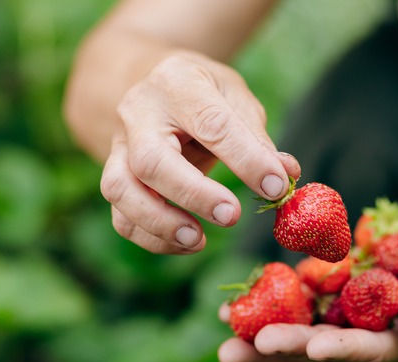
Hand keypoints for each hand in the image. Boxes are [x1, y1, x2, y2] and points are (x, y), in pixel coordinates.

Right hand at [99, 52, 298, 253]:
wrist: (153, 86)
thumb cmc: (203, 92)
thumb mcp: (234, 96)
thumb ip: (256, 137)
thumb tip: (285, 174)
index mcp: (177, 82)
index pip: (211, 123)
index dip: (246, 159)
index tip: (275, 187)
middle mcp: (138, 113)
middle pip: (151, 160)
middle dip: (194, 194)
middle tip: (231, 216)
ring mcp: (118, 146)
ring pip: (121, 190)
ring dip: (160, 222)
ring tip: (198, 240)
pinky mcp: (112, 177)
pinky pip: (121, 216)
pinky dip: (152, 238)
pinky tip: (188, 243)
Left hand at [217, 228, 397, 361]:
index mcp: (392, 345)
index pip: (362, 351)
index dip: (337, 349)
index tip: (313, 348)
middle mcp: (358, 339)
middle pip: (313, 353)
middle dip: (275, 351)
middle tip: (236, 350)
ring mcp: (337, 321)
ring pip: (292, 335)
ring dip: (256, 334)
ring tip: (223, 327)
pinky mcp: (322, 299)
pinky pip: (288, 305)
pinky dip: (260, 305)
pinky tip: (231, 306)